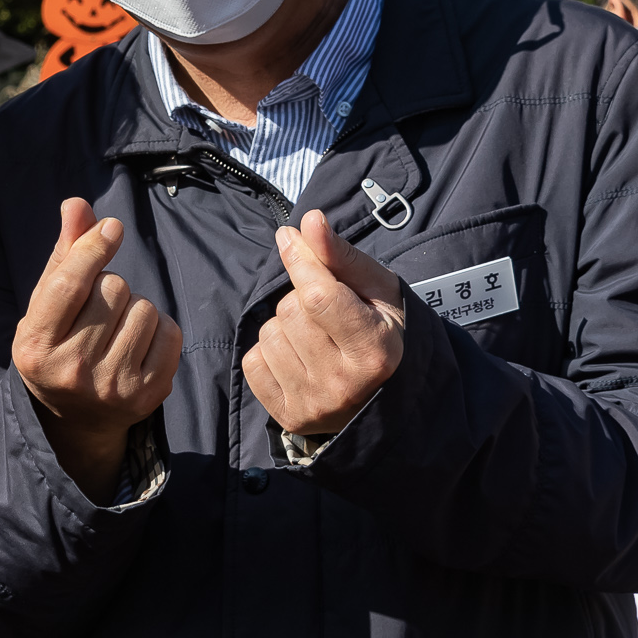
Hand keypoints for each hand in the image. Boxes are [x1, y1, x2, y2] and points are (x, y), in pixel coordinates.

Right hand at [12, 199, 182, 502]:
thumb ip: (63, 255)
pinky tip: (139, 343)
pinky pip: (170, 331)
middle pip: (114, 289)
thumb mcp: (46, 307)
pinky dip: (160, 328)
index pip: (71, 283)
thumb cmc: (59, 346)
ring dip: (135, 307)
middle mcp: (71, 370)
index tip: (112, 228)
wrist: (76, 421)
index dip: (94, 247)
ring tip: (116, 328)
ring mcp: (112, 386)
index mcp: (35, 346)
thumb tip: (78, 204)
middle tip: (98, 311)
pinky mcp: (148, 394)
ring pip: (145, 308)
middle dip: (110, 287)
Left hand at [243, 210, 405, 439]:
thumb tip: (308, 221)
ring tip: (316, 338)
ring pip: (269, 334)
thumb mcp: (377, 290)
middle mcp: (342, 384)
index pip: (318, 296)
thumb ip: (341, 256)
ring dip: (285, 326)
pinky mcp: (288, 416)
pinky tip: (298, 359)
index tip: (289, 237)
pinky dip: (269, 353)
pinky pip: (253, 363)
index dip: (300, 261)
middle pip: (290, 312)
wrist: (385, 396)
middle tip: (328, 314)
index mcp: (374, 351)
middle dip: (302, 299)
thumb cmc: (382, 330)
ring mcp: (313, 405)